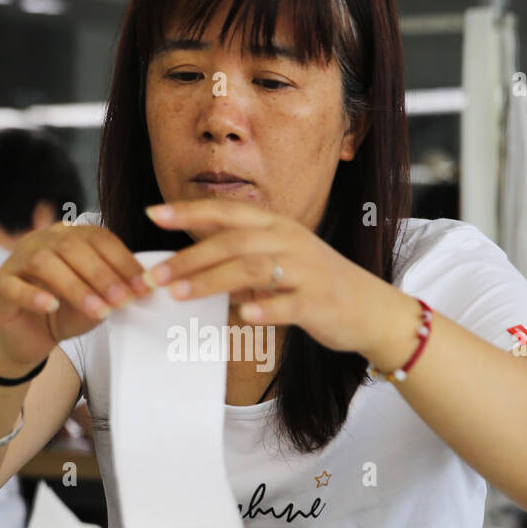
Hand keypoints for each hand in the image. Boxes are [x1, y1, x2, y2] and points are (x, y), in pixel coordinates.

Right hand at [0, 221, 153, 367]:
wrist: (28, 337)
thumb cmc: (64, 313)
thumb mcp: (95, 301)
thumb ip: (113, 292)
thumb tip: (142, 289)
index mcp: (68, 236)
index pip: (99, 238)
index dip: (123, 261)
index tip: (144, 287)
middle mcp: (41, 241)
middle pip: (72, 247)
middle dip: (102, 275)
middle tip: (124, 300)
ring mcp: (16, 261)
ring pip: (44, 263)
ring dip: (75, 287)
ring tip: (97, 310)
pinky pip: (14, 286)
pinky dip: (34, 295)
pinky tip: (51, 306)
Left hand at [145, 199, 379, 353]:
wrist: (373, 310)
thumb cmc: (319, 286)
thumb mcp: (281, 261)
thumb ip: (241, 258)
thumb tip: (193, 264)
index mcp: (278, 227)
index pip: (227, 211)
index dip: (189, 211)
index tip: (153, 214)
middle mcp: (291, 241)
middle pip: (233, 241)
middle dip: (190, 256)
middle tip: (155, 274)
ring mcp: (307, 271)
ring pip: (253, 269)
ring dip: (212, 280)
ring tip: (179, 295)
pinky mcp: (319, 302)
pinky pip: (288, 304)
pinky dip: (264, 309)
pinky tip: (242, 316)